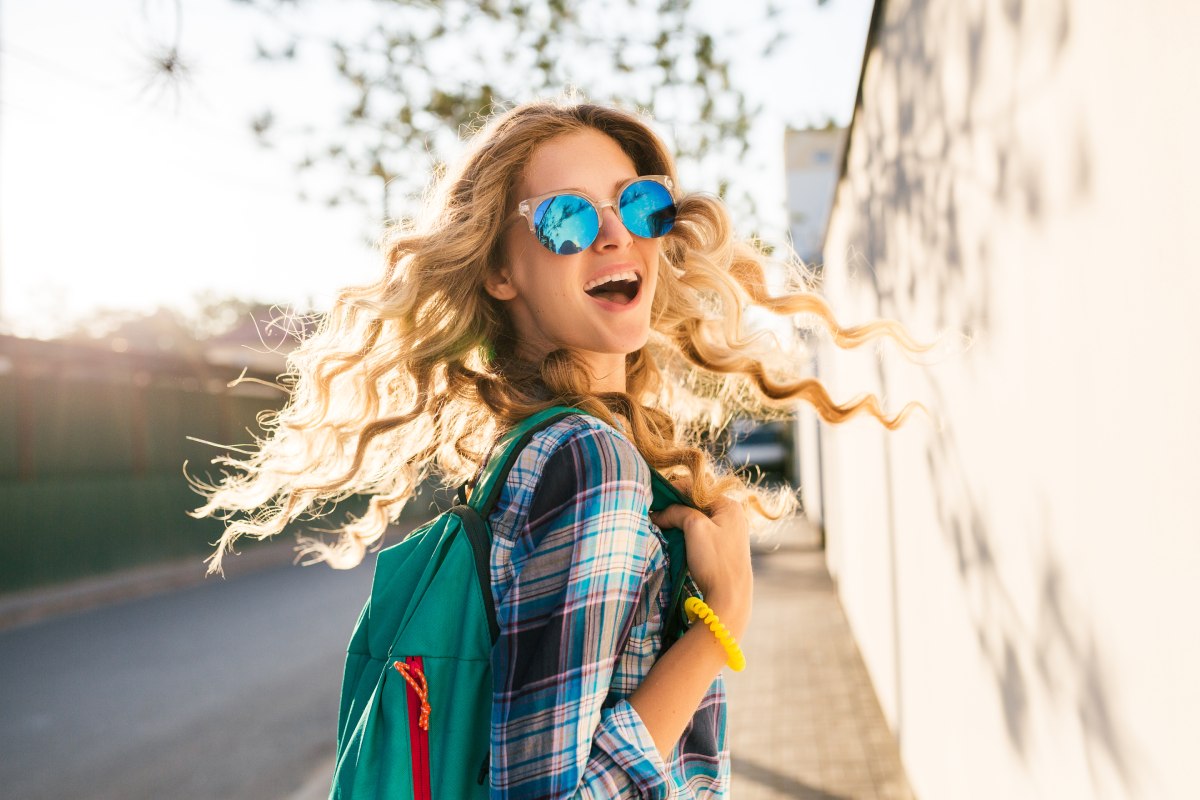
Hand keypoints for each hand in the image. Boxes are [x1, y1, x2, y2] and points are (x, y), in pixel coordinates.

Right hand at [649, 481, 751, 638]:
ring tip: (661, 525)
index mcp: (729, 505)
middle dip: (675, 507)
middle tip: (655, 514)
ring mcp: (727, 532)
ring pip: (696, 518)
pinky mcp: (721, 547)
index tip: (654, 501)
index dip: (673, 491)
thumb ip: (677, 511)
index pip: (696, 488)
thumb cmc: (715, 560)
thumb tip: (658, 512)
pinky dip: (685, 532)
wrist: (729, 597)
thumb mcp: (695, 527)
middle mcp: (731, 515)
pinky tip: (672, 537)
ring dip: (678, 521)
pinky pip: (699, 532)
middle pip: (696, 502)